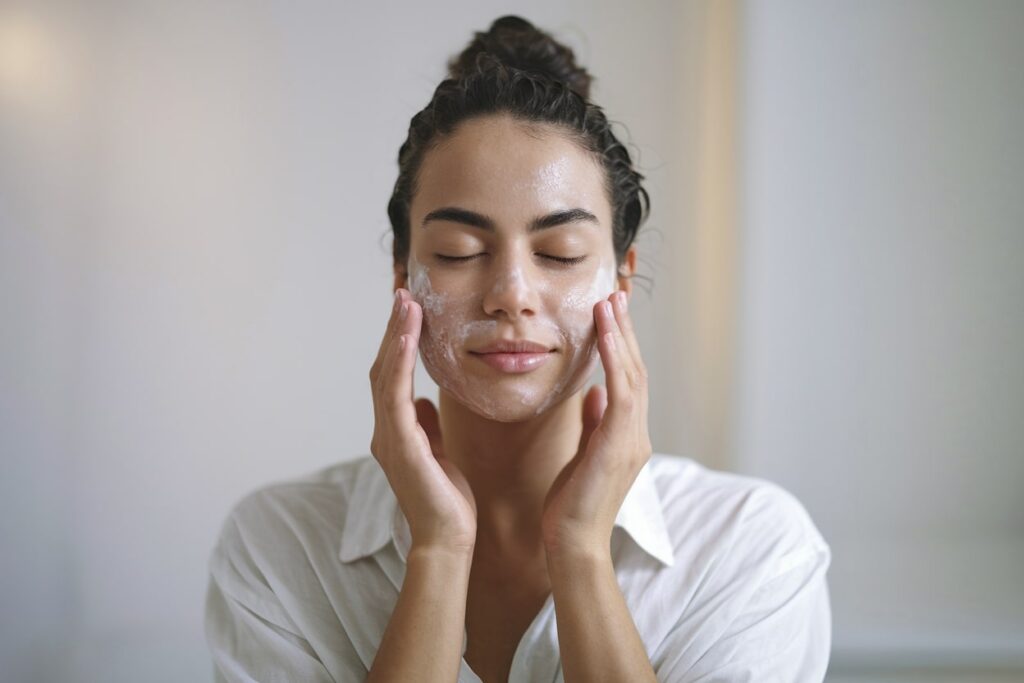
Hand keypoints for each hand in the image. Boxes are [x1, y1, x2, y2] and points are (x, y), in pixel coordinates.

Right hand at [369, 288, 476, 553]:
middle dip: (393, 329)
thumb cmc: (447, 500)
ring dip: (395, 336)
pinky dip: (399, 362)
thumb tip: (423, 402)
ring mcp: (388, 437)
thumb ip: (426, 426)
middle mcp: (386, 430)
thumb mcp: (439, 453)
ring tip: (405, 303)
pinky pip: (395, 394)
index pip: (392, 376)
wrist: (448, 539)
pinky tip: (408, 336)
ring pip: (385, 374)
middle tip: (403, 293)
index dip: (398, 342)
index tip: (410, 310)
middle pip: (384, 368)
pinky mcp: (399, 445)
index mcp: (395, 431)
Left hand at [541, 291, 651, 558]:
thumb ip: (592, 424)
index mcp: (627, 435)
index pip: (628, 380)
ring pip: (633, 374)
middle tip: (617, 294)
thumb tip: (593, 394)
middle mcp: (637, 433)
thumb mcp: (582, 455)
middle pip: (636, 370)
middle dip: (626, 331)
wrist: (572, 543)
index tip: (611, 313)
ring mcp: (633, 439)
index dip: (622, 345)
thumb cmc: (571, 505)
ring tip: (611, 301)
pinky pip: (622, 391)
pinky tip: (606, 333)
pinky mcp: (621, 444)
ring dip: (622, 336)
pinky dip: (616, 359)